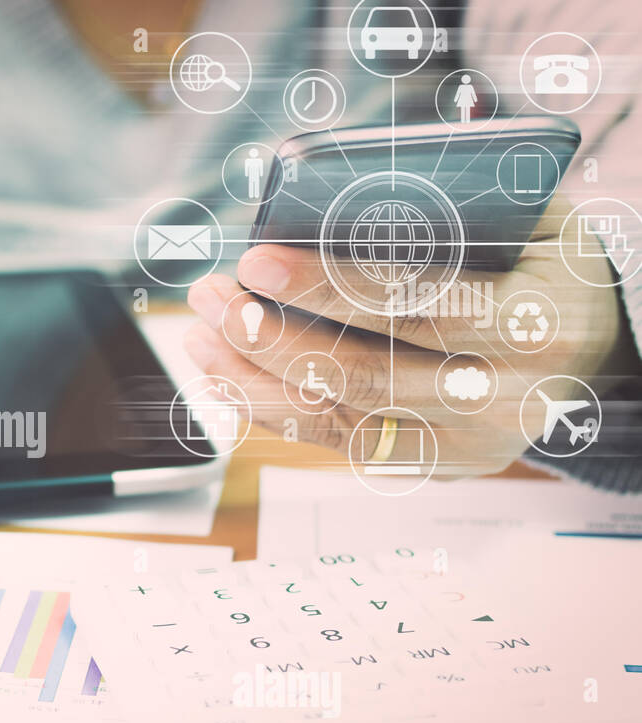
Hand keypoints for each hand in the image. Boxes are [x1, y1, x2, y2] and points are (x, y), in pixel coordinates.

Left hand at [183, 196, 629, 475]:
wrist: (589, 349)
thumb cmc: (542, 266)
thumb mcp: (528, 219)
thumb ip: (451, 207)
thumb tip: (336, 190)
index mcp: (533, 321)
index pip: (416, 306)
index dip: (330, 286)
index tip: (255, 260)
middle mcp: (502, 395)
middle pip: (363, 372)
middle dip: (269, 334)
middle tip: (209, 293)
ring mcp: (467, 442)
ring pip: (339, 417)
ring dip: (254, 376)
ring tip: (199, 332)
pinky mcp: (433, 466)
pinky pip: (336, 442)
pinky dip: (272, 410)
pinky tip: (225, 376)